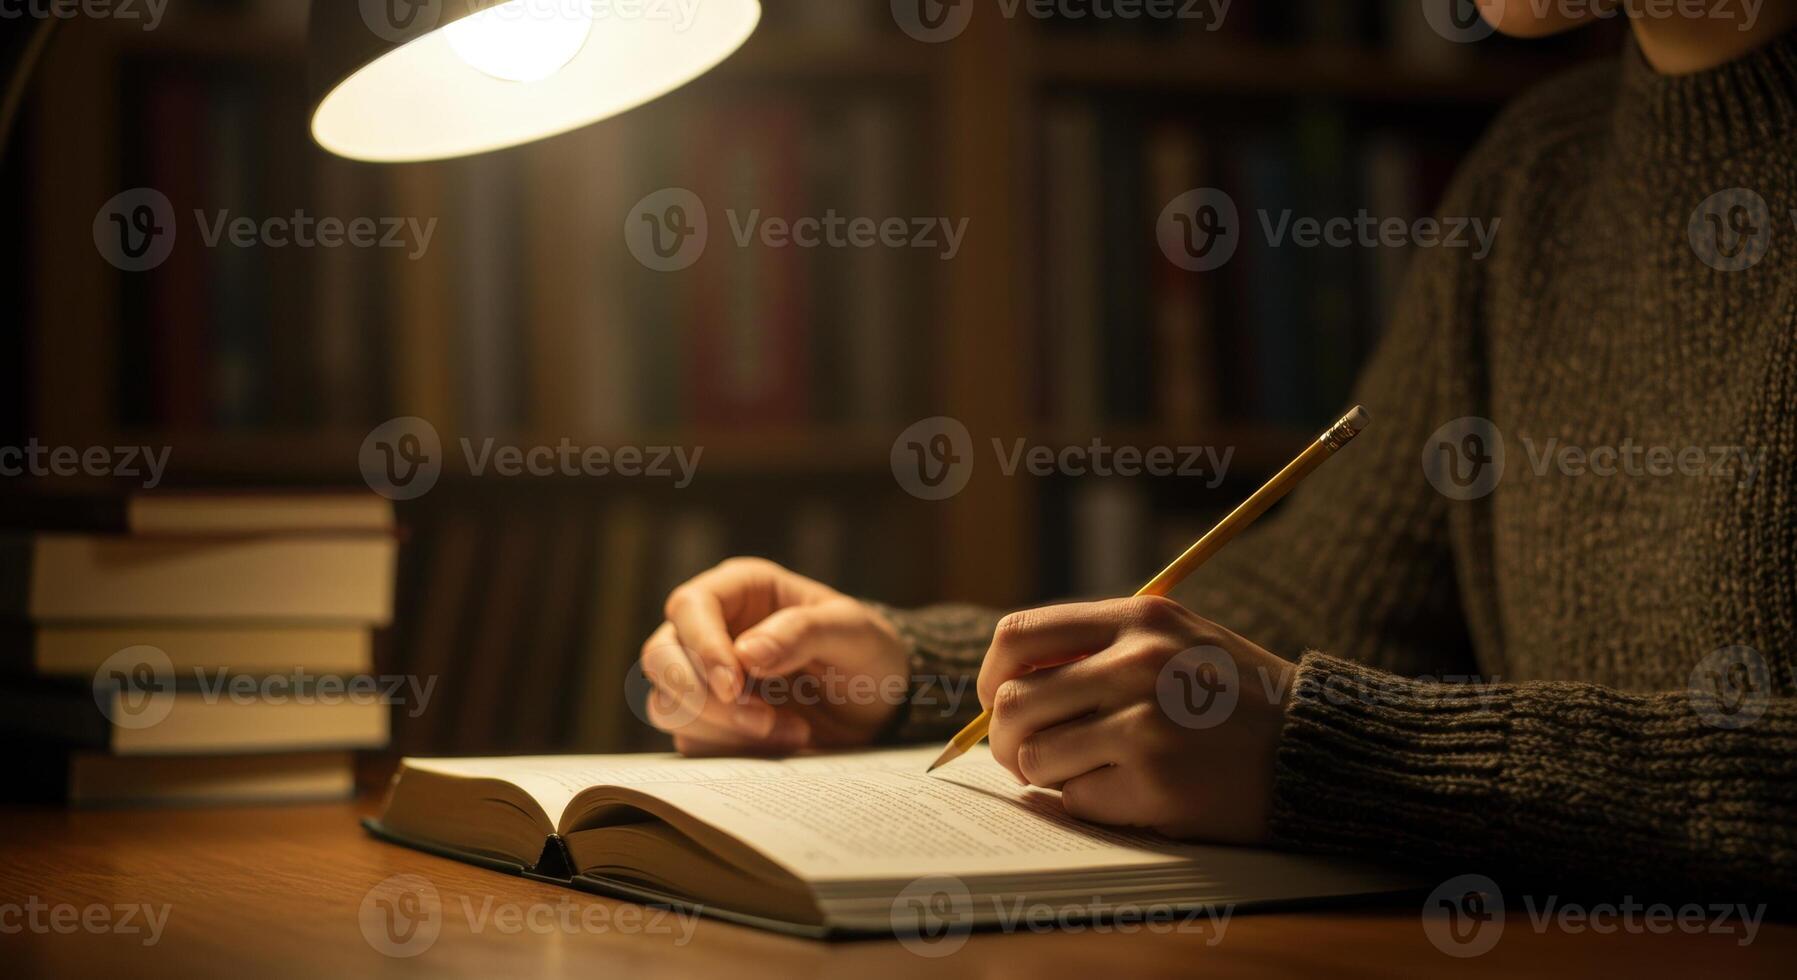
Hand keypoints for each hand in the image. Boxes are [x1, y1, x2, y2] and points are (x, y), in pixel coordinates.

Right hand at [639, 558, 908, 755]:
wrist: (881, 705)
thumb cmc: (867, 652)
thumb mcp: (853, 631)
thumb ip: (803, 632)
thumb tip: (746, 653)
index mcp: (741, 589)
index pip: (689, 606)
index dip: (702, 646)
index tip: (734, 685)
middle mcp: (712, 629)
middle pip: (661, 658)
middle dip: (704, 697)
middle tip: (762, 719)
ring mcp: (704, 678)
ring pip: (668, 705)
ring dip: (723, 729)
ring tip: (789, 731)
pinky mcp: (710, 722)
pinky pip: (692, 741)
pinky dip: (734, 750)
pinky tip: (785, 741)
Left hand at [978, 596, 1294, 843]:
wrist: (1317, 748)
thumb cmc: (1236, 698)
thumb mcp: (1177, 639)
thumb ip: (1102, 647)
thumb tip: (1006, 684)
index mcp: (1139, 618)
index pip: (1019, 637)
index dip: (992, 676)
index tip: (998, 701)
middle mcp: (1138, 663)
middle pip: (1013, 702)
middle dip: (1006, 739)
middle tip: (1024, 755)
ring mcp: (1146, 724)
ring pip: (1035, 757)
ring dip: (1046, 775)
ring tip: (1081, 773)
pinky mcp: (1157, 783)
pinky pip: (1076, 800)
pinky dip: (1089, 803)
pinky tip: (1129, 793)